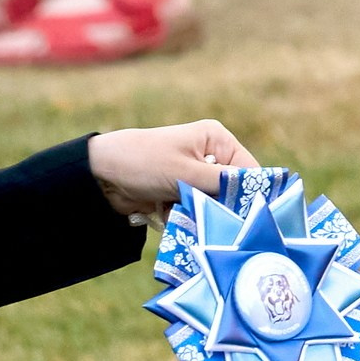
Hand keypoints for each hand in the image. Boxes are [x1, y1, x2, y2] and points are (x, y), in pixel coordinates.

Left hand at [88, 120, 257, 219]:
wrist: (101, 175)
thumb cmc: (144, 162)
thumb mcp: (187, 172)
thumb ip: (224, 184)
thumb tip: (258, 197)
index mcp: (217, 140)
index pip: (251, 172)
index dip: (252, 195)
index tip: (249, 218)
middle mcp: (211, 156)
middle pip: (234, 192)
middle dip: (222, 208)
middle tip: (211, 220)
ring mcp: (195, 176)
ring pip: (214, 206)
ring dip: (202, 215)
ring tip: (184, 215)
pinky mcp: (182, 193)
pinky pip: (197, 212)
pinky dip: (188, 218)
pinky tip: (172, 216)